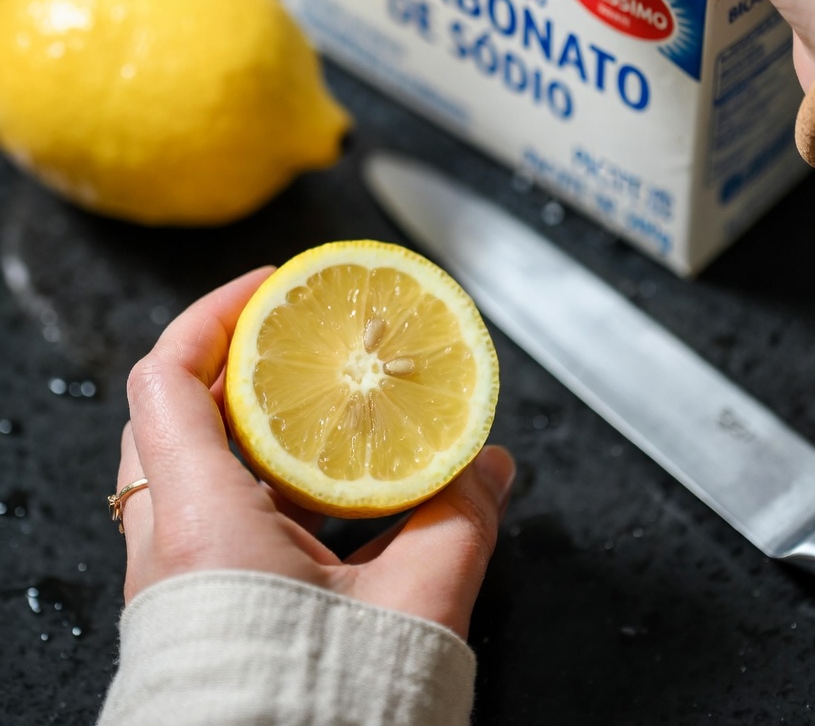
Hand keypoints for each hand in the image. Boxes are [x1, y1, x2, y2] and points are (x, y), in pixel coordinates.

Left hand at [114, 268, 514, 640]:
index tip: (276, 286)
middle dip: (233, 363)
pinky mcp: (194, 609)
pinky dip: (259, 485)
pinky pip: (209, 517)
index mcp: (201, 523)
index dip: (215, 313)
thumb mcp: (415, 604)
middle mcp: (168, 545)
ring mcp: (174, 578)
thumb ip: (461, 519)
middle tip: (299, 342)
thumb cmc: (323, 714)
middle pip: (171, 413)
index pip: (166, 378)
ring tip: (320, 410)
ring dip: (247, 426)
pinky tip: (324, 497)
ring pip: (187, 466)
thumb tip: (493, 464)